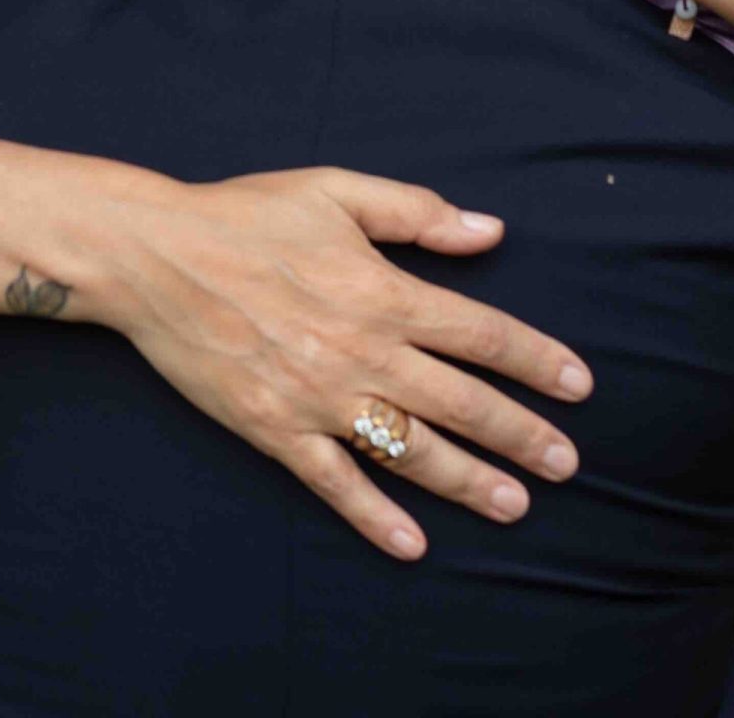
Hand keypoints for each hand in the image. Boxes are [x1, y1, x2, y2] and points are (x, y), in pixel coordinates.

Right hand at [109, 167, 591, 560]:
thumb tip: (489, 230)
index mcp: (383, 291)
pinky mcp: (274, 429)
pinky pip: (334, 482)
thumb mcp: (335, 190)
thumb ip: (417, 212)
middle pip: (462, 402)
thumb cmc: (246, 215)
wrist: (154, 256)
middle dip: (522, 436)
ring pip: (411, 450)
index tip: (578, 386)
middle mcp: (361, 351)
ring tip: (514, 505)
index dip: (538, 361)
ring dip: (469, 481)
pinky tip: (412, 543)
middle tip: (566, 464)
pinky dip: (374, 516)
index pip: (483, 333)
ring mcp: (318, 397)